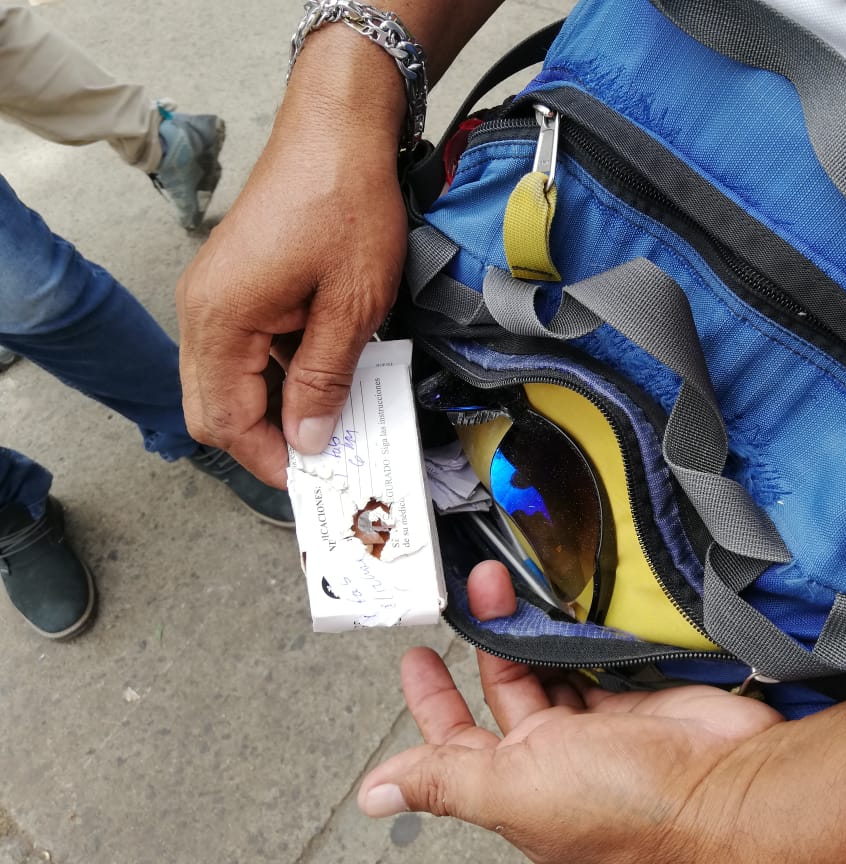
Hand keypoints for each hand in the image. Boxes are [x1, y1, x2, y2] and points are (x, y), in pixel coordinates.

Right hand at [176, 28, 408, 485]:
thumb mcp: (351, 304)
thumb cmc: (346, 202)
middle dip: (266, 440)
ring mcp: (216, 297)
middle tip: (324, 457)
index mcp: (220, 320)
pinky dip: (281, 373)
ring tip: (335, 421)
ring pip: (230, 381)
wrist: (338, 127)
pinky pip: (246, 350)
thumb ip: (323, 379)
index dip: (268, 459)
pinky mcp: (237, 286)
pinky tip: (327, 376)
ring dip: (277, 407)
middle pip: (215, 407)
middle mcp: (203, 312)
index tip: (315, 478)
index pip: (223, 421)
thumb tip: (306, 440)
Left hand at [357, 561, 786, 863]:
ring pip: (549, 670)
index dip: (431, 702)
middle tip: (475, 591)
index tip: (416, 656)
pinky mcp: (639, 700)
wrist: (730, 789)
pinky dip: (577, 636)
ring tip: (509, 585)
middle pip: (505, 693)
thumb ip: (446, 781)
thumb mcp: (516, 789)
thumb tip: (375, 794)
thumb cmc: (629, 808)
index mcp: (517, 789)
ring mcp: (600, 730)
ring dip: (527, 631)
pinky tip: (563, 608)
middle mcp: (556, 762)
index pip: (455, 745)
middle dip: (484, 641)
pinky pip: (596, 661)